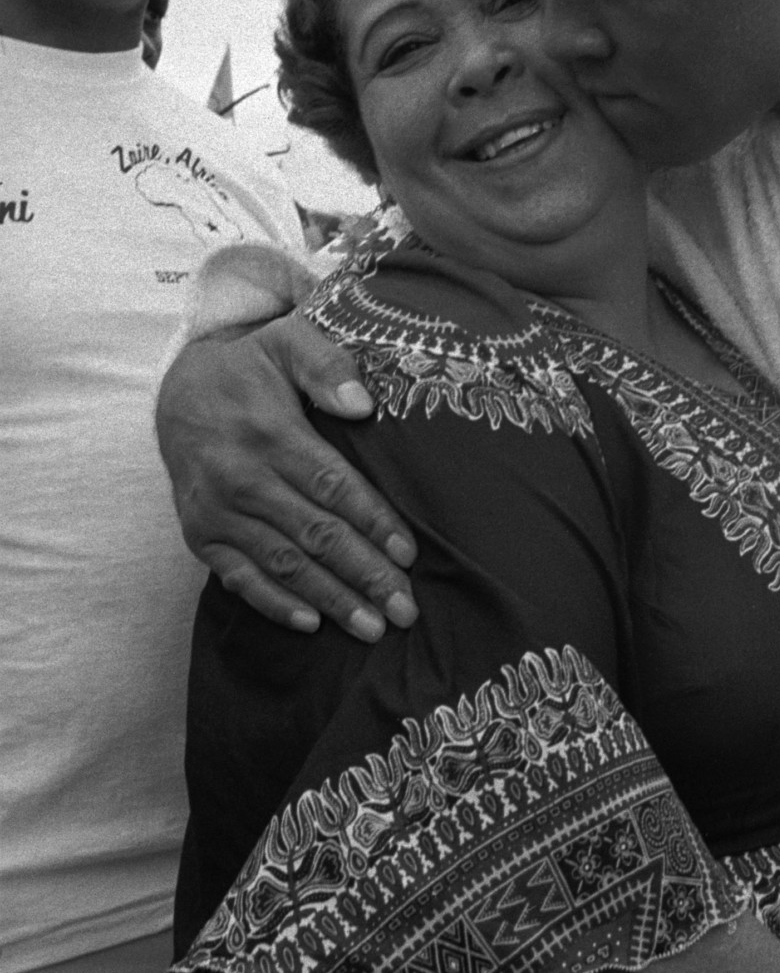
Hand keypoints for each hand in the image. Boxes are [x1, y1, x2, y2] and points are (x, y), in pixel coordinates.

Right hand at [155, 317, 418, 640]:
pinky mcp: (200, 534)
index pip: (332, 485)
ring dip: (330, 599)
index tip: (408, 554)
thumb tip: (363, 405)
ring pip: (283, 563)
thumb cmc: (251, 370)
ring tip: (371, 629)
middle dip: (363, 575)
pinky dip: (273, 604)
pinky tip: (311, 625)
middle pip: (314, 534)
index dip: (373, 521)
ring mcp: (217, 511)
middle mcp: (240, 477)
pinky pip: (239, 577)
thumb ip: (327, 364)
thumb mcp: (287, 344)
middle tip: (405, 609)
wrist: (177, 393)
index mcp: (270, 433)